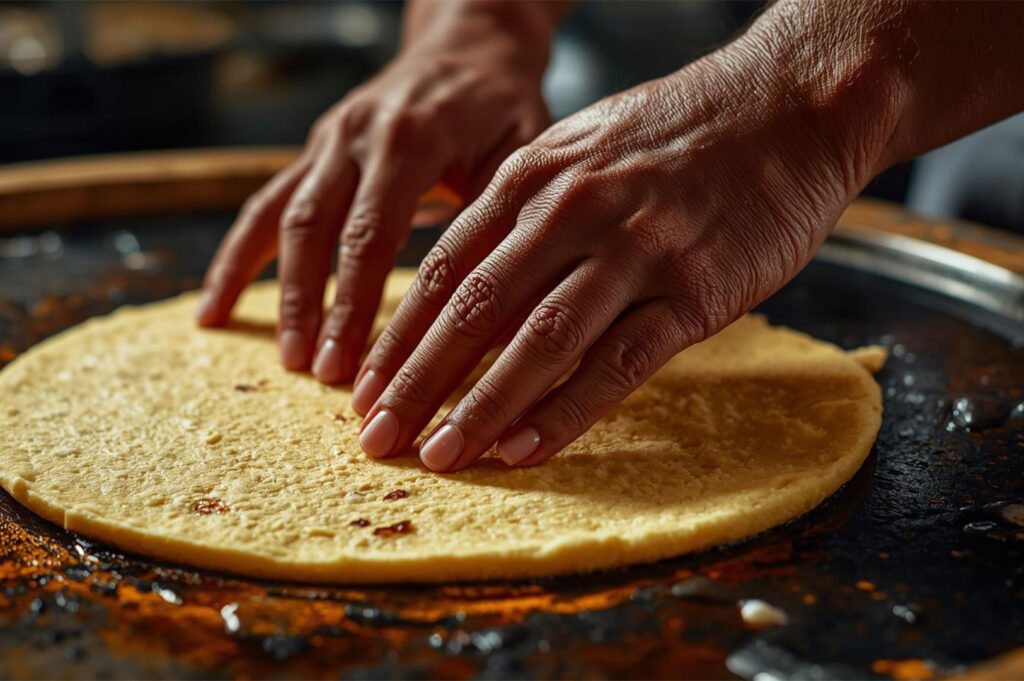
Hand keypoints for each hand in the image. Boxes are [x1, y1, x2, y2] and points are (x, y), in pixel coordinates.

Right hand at [196, 37, 548, 382]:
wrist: (470, 46)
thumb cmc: (502, 105)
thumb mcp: (519, 152)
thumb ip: (492, 219)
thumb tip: (482, 306)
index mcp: (407, 138)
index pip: (371, 233)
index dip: (354, 303)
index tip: (351, 365)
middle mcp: (355, 135)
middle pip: (317, 230)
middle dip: (311, 307)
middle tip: (318, 372)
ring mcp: (327, 142)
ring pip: (281, 218)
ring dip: (275, 291)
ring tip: (282, 356)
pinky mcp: (314, 153)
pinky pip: (265, 206)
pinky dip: (236, 258)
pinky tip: (213, 307)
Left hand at [353, 35, 887, 471]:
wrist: (789, 107)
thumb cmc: (677, 136)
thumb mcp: (578, 149)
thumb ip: (523, 211)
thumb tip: (468, 285)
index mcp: (532, 178)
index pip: (444, 270)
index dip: (398, 337)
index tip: (365, 389)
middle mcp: (571, 212)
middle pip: (474, 311)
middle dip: (416, 382)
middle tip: (378, 437)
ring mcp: (634, 251)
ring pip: (537, 341)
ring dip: (479, 406)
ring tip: (438, 456)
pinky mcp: (694, 290)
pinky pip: (618, 362)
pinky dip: (565, 410)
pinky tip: (524, 450)